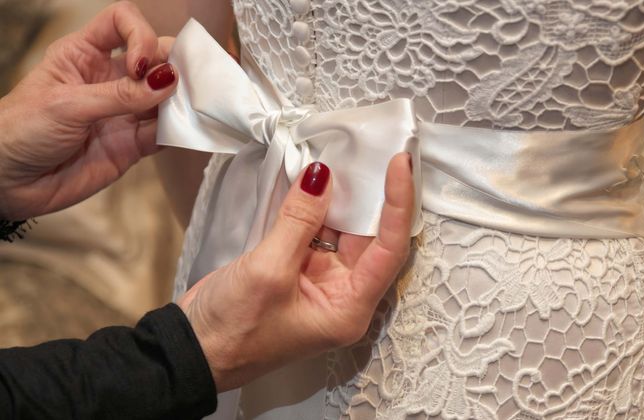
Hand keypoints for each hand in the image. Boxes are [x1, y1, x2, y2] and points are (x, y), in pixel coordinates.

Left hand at [0, 2, 176, 220]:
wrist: (8, 182)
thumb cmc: (21, 131)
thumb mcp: (67, 105)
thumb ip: (120, 95)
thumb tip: (168, 82)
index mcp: (85, 54)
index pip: (122, 22)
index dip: (140, 34)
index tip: (141, 63)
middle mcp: (109, 78)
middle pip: (155, 56)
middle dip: (172, 65)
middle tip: (182, 83)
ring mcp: (124, 112)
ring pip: (165, 96)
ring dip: (181, 100)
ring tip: (192, 107)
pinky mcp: (133, 144)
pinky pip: (164, 133)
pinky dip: (179, 131)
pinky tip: (185, 130)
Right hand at [178, 154, 414, 391]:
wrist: (191, 351)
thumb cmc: (232, 329)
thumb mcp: (268, 270)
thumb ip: (299, 220)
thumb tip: (322, 177)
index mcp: (349, 308)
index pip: (390, 250)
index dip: (399, 205)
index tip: (398, 165)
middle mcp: (343, 294)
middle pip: (371, 238)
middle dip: (373, 195)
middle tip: (374, 151)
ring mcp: (320, 280)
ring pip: (342, 229)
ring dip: (341, 196)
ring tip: (346, 154)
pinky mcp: (297, 268)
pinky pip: (314, 230)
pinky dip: (314, 205)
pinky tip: (315, 176)